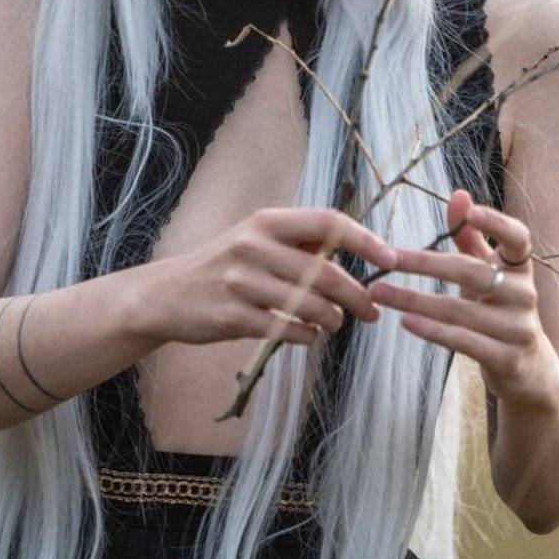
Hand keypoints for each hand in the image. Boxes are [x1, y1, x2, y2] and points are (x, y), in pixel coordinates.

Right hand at [142, 207, 397, 347]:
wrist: (167, 294)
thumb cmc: (224, 265)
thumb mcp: (256, 238)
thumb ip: (300, 241)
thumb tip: (356, 244)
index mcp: (267, 221)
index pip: (328, 223)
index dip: (365, 240)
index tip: (391, 259)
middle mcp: (254, 245)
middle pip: (325, 272)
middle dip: (357, 295)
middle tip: (371, 310)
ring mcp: (241, 281)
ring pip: (309, 305)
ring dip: (332, 320)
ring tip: (335, 324)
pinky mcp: (232, 315)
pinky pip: (285, 329)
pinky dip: (306, 336)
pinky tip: (308, 335)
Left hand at [370, 189, 558, 409]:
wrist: (529, 371)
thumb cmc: (499, 311)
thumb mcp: (488, 273)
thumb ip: (471, 237)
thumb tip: (458, 194)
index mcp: (520, 269)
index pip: (518, 238)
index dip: (496, 223)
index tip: (469, 211)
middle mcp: (525, 295)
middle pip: (473, 272)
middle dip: (424, 263)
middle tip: (387, 258)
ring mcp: (519, 329)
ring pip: (460, 310)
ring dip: (414, 301)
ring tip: (379, 292)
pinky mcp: (507, 359)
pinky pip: (464, 342)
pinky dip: (433, 331)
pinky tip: (405, 321)